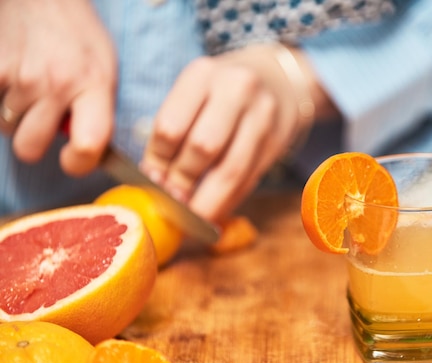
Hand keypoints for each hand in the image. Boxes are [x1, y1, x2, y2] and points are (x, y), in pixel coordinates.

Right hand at [0, 0, 116, 175]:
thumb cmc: (79, 37)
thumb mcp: (105, 73)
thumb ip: (97, 112)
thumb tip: (86, 151)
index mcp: (93, 87)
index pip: (88, 146)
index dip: (79, 163)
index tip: (73, 159)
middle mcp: (56, 84)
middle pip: (29, 148)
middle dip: (34, 141)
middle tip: (42, 122)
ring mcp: (20, 75)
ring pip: (5, 127)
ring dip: (15, 116)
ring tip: (30, 90)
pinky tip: (12, 79)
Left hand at [141, 43, 334, 221]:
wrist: (277, 80)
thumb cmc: (222, 91)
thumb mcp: (194, 92)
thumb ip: (174, 129)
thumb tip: (155, 180)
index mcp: (202, 75)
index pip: (171, 127)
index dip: (157, 161)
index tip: (151, 181)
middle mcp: (236, 89)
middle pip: (202, 148)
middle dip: (183, 182)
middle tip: (171, 202)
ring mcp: (262, 116)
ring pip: (231, 171)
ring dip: (208, 201)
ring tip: (191, 216)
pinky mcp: (278, 140)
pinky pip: (250, 180)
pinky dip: (229, 201)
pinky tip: (215, 210)